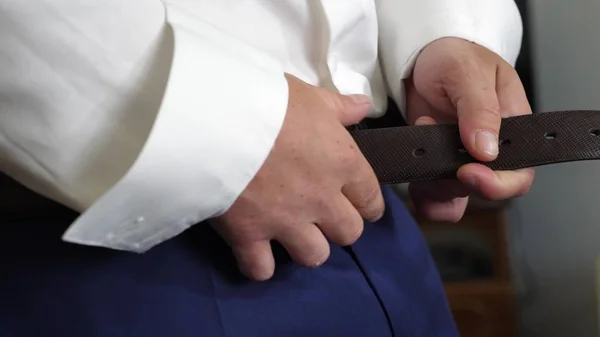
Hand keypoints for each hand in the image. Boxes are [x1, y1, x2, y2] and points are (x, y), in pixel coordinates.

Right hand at [213, 74, 383, 280]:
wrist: (219, 120)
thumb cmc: (270, 103)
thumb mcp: (311, 96)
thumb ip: (340, 107)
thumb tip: (364, 107)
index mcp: (343, 165)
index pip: (371, 199)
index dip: (368, 205)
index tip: (360, 204)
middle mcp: (322, 201)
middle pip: (349, 233)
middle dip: (339, 227)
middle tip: (321, 215)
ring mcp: (287, 223)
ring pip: (314, 256)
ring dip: (305, 247)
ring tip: (290, 234)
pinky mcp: (250, 236)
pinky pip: (262, 269)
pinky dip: (259, 265)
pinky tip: (255, 251)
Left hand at [405, 37, 534, 221]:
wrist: (423, 58)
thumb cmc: (454, 56)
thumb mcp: (467, 73)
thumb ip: (479, 109)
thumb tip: (487, 150)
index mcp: (512, 129)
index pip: (518, 174)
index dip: (496, 184)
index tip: (467, 172)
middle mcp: (490, 150)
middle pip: (482, 191)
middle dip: (454, 183)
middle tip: (431, 155)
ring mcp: (462, 159)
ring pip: (456, 196)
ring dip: (434, 189)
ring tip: (419, 149)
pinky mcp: (438, 164)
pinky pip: (435, 195)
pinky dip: (422, 195)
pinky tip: (412, 178)